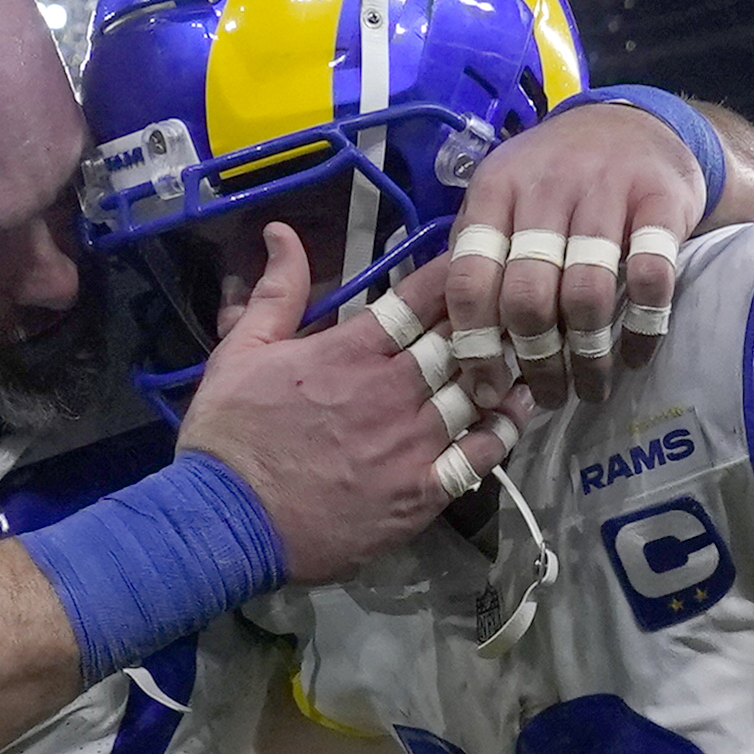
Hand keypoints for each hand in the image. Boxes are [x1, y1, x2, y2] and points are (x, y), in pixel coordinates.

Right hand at [178, 224, 513, 584]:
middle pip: (458, 342)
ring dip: (503, 370)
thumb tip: (283, 231)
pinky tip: (516, 412)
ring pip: (477, 393)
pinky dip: (503, 431)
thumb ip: (277, 291)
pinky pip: (478, 456)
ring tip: (525, 352)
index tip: (475, 260)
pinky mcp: (420, 492)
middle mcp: (390, 389)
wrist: (228, 521)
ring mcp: (410, 442)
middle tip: (510, 305)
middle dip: (486, 321)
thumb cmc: (230, 434)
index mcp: (350, 350)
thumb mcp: (240, 350)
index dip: (453, 274)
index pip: (419, 298)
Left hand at [440, 103, 708, 413]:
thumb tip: (461, 352)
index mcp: (495, 191)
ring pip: (586, 294)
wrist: (639, 123)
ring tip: (591, 389)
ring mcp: (605, 190)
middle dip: (537, 360)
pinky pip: (649, 279)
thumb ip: (482, 258)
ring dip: (588, 357)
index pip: (470, 278)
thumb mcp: (506, 199)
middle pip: (528, 295)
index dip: (475, 344)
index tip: (489, 388)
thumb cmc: (559, 178)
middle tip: (548, 395)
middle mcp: (546, 187)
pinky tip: (636, 355)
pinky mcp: (660, 200)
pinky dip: (642, 328)